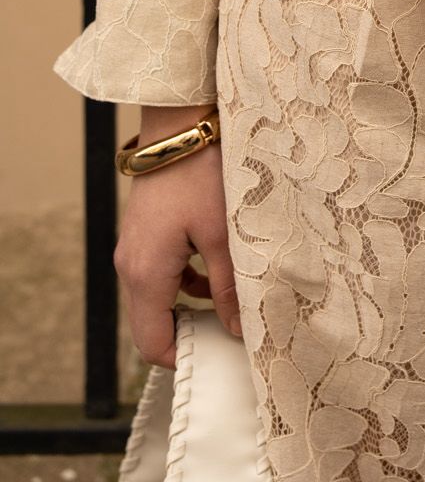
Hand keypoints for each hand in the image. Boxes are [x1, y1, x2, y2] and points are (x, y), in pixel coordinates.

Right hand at [113, 104, 241, 367]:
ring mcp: (134, 248)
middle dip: (189, 334)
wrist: (180, 124)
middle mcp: (130, 266)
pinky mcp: (144, 233)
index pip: (153, 344)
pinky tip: (218, 272)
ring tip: (231, 304)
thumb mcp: (223, 235)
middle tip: (231, 335)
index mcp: (146, 274)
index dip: (186, 357)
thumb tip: (236, 331)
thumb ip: (228, 287)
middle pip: (152, 324)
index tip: (222, 356)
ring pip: (157, 298)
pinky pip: (160, 274)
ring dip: (189, 307)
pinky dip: (185, 282)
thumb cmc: (202, 175)